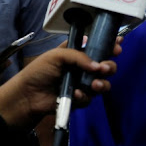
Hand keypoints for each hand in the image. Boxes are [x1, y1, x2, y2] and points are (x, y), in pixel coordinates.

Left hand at [0, 44, 118, 128]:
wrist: (27, 95)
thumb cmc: (39, 70)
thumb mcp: (57, 55)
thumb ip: (79, 56)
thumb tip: (98, 66)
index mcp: (78, 54)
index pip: (98, 47)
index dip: (111, 46)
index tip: (118, 46)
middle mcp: (83, 68)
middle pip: (106, 66)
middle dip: (109, 67)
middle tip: (104, 68)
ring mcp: (82, 84)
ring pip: (103, 84)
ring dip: (102, 83)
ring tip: (94, 84)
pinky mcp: (79, 99)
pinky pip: (90, 98)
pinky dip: (84, 96)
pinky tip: (74, 94)